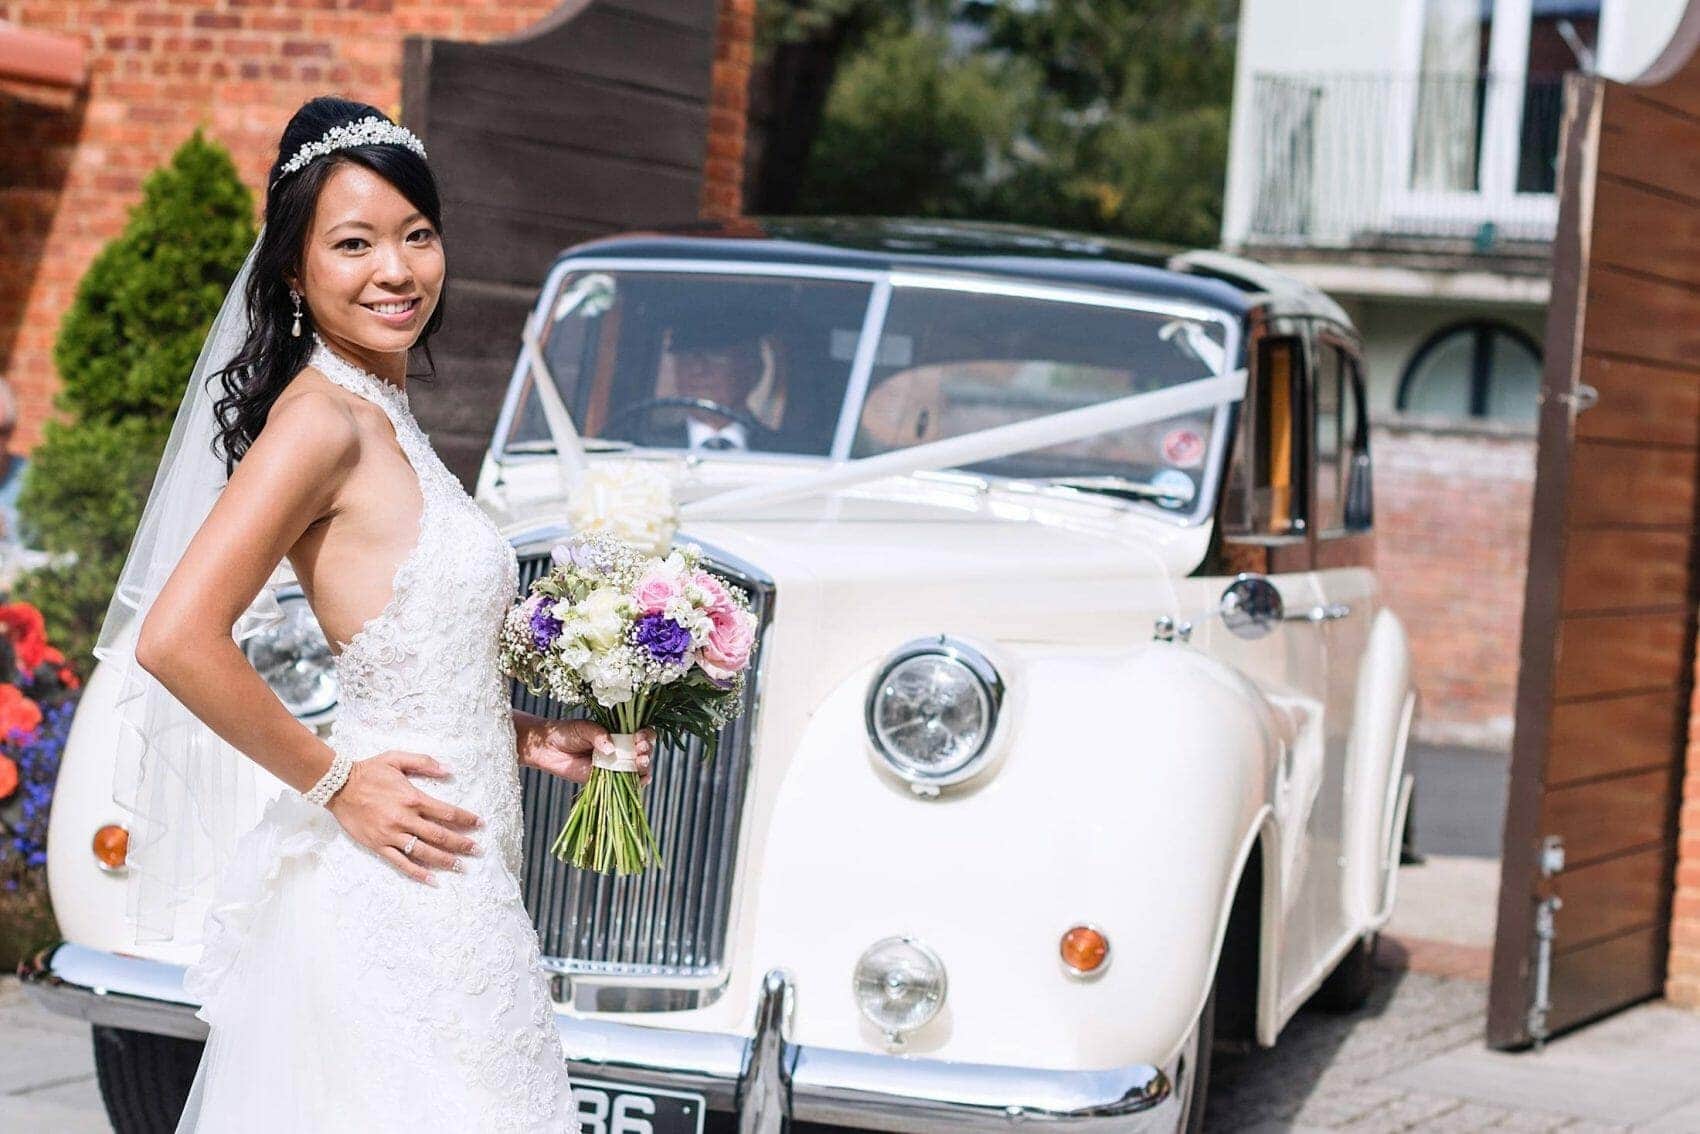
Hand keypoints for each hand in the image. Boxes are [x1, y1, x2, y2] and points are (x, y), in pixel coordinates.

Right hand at [325, 750, 482, 884]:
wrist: (338, 786)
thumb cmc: (369, 771)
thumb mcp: (397, 758)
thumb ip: (424, 762)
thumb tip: (449, 770)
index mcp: (412, 798)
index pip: (447, 812)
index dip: (466, 819)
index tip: (480, 824)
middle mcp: (404, 819)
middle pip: (440, 835)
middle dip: (462, 844)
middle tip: (478, 850)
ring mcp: (391, 834)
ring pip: (424, 852)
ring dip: (445, 860)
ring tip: (462, 866)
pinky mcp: (378, 845)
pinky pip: (400, 863)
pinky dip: (418, 873)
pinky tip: (433, 880)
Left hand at [522, 719, 653, 787]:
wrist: (549, 749)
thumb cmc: (567, 733)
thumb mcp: (584, 728)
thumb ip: (598, 735)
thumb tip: (611, 748)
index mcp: (621, 732)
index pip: (643, 733)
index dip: (646, 736)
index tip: (639, 737)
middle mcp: (622, 748)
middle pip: (645, 751)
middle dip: (646, 751)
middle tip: (640, 750)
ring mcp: (617, 765)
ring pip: (640, 768)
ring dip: (644, 767)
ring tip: (639, 763)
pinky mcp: (609, 779)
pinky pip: (627, 783)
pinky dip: (637, 783)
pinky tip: (641, 780)